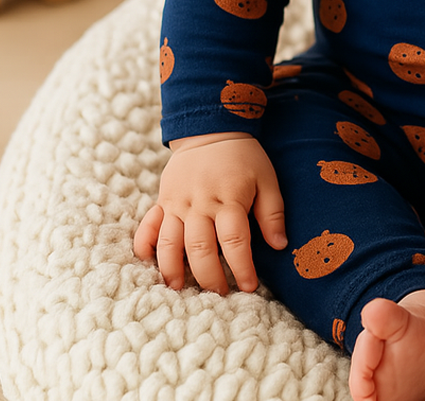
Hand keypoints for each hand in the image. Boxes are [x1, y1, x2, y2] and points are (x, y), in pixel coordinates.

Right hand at [133, 132, 287, 294]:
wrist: (211, 129)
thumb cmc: (244, 158)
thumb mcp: (267, 179)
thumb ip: (272, 213)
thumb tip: (279, 245)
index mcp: (230, 198)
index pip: (234, 240)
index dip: (241, 267)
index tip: (249, 287)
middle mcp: (200, 203)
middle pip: (200, 248)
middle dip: (209, 277)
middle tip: (219, 295)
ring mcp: (177, 202)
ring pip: (169, 242)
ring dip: (172, 269)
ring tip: (179, 288)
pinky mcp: (162, 200)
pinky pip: (148, 225)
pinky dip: (144, 245)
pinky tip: (148, 262)